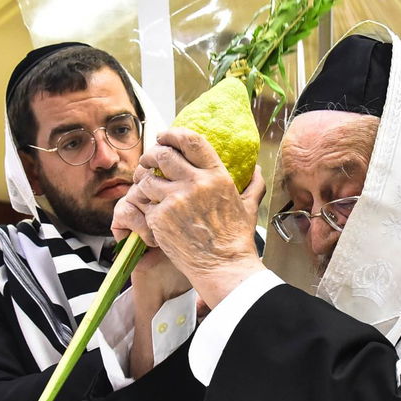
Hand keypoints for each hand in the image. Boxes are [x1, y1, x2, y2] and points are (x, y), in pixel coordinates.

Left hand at [126, 128, 264, 307]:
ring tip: (149, 188)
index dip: (173, 133)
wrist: (223, 266)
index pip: (191, 141)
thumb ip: (253, 184)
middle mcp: (195, 183)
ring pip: (147, 178)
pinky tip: (154, 212)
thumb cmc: (236, 238)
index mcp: (216, 176)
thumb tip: (256, 168)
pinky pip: (144, 203)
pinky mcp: (160, 218)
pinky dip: (146, 205)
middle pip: (163, 154)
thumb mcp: (249, 206)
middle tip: (150, 160)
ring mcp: (175, 200)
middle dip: (152, 154)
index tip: (165, 136)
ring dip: (145, 181)